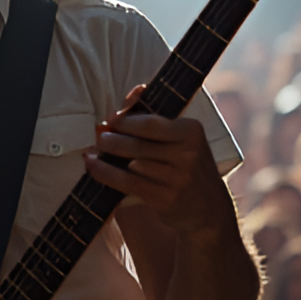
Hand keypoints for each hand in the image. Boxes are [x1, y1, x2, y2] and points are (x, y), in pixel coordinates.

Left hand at [84, 87, 227, 234]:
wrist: (209, 209)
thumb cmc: (187, 165)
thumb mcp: (180, 138)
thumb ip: (156, 116)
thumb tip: (136, 90)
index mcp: (191, 131)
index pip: (151, 123)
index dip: (126, 121)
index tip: (110, 119)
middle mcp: (187, 154)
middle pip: (138, 144)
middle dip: (112, 140)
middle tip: (98, 136)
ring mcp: (177, 178)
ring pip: (131, 165)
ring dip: (105, 159)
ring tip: (91, 154)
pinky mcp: (166, 198)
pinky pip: (128, 183)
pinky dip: (107, 175)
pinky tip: (94, 168)